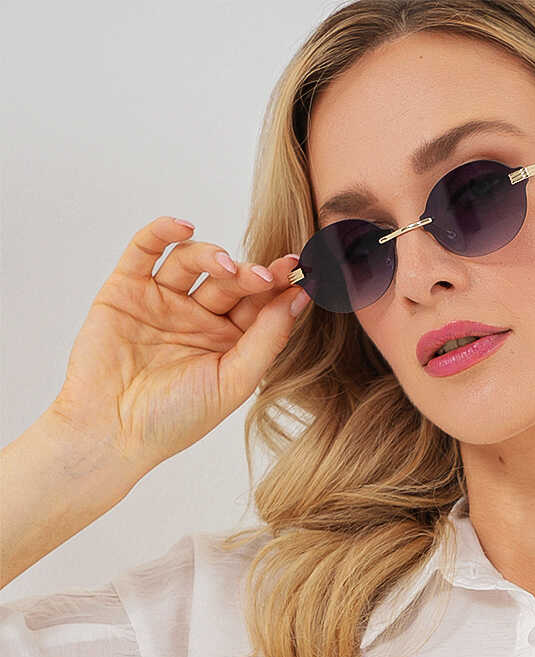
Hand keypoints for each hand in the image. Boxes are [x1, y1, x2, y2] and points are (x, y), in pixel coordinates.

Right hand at [47, 214, 309, 480]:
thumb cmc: (175, 419)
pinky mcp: (126, 288)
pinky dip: (162, 231)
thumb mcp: (233, 381)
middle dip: (249, 274)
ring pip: (192, 261)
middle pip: (229, 281)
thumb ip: (267, 340)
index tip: (300, 270)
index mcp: (228, 343)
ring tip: (226, 267)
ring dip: (212, 256)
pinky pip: (145, 249)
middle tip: (265, 275)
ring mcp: (162, 301)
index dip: (279, 286)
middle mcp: (197, 318)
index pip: (259, 304)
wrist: (111, 430)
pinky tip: (184, 227)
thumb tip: (299, 298)